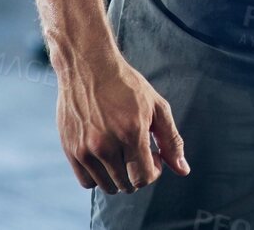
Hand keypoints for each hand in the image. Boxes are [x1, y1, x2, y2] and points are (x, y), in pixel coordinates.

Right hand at [57, 51, 188, 193]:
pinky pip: (87, 182)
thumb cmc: (126, 85)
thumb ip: (171, 140)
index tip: (153, 155)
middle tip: (137, 151)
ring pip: (107, 186)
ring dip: (118, 176)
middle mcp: (106, 145)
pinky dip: (98, 176)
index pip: (144, 178)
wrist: (88, 67)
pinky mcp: (70, 150)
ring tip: (121, 153)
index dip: (153, 172)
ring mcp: (85, 149)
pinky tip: (104, 157)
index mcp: (131, 133)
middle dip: (137, 173)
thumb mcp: (156, 107)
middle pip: (127, 185)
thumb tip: (183, 170)